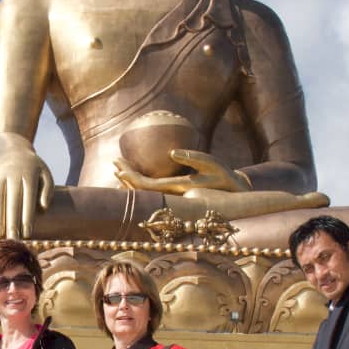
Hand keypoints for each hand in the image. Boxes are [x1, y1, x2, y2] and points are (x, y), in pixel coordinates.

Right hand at [0, 141, 53, 238]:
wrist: (10, 148)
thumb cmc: (32, 168)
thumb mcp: (45, 174)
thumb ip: (48, 190)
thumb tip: (43, 209)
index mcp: (29, 174)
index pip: (28, 199)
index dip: (27, 217)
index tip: (27, 234)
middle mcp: (12, 174)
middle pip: (12, 202)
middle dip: (12, 222)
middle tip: (13, 240)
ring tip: (0, 236)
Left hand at [114, 150, 250, 194]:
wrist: (234, 193)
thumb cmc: (223, 176)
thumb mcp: (211, 164)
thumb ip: (192, 158)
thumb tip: (171, 152)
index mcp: (176, 188)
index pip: (146, 185)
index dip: (130, 177)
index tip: (119, 165)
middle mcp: (171, 195)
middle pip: (141, 189)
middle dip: (126, 176)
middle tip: (114, 161)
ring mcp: (173, 195)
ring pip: (146, 191)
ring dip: (132, 180)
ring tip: (119, 169)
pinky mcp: (176, 192)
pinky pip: (153, 189)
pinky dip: (141, 183)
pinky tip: (135, 176)